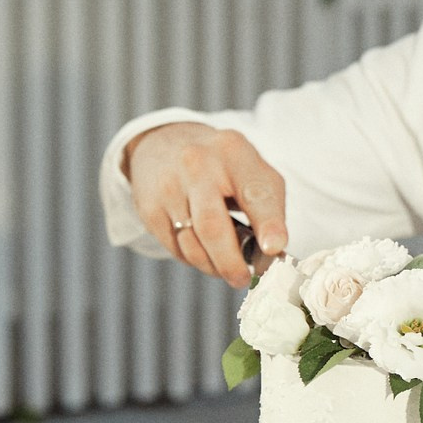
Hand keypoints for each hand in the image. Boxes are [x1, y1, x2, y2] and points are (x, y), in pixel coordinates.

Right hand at [124, 124, 287, 287]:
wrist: (165, 144)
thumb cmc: (221, 166)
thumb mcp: (252, 171)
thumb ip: (269, 209)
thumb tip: (273, 255)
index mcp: (234, 152)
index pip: (255, 192)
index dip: (268, 223)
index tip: (274, 248)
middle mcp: (197, 164)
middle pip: (213, 227)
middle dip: (231, 262)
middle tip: (242, 278)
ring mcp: (168, 185)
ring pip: (192, 244)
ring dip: (213, 265)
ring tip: (225, 266)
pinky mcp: (148, 206)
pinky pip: (174, 247)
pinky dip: (193, 258)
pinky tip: (203, 250)